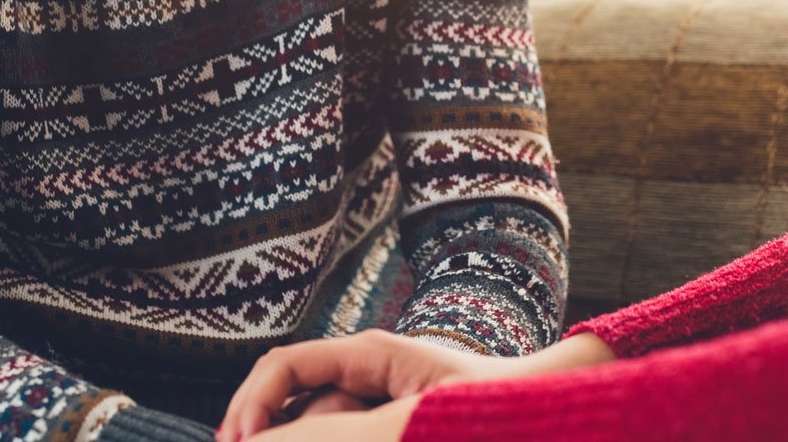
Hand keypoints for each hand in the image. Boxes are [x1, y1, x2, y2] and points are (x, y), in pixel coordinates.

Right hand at [219, 330, 613, 440]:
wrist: (536, 410)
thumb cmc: (488, 403)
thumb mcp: (411, 418)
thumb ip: (341, 424)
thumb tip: (277, 435)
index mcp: (371, 353)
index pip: (285, 365)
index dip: (251, 403)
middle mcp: (363, 371)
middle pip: (290, 401)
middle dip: (264, 431)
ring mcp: (369, 400)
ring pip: (313, 425)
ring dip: (300, 436)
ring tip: (314, 438)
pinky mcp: (377, 421)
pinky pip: (338, 429)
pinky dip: (323, 436)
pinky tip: (308, 438)